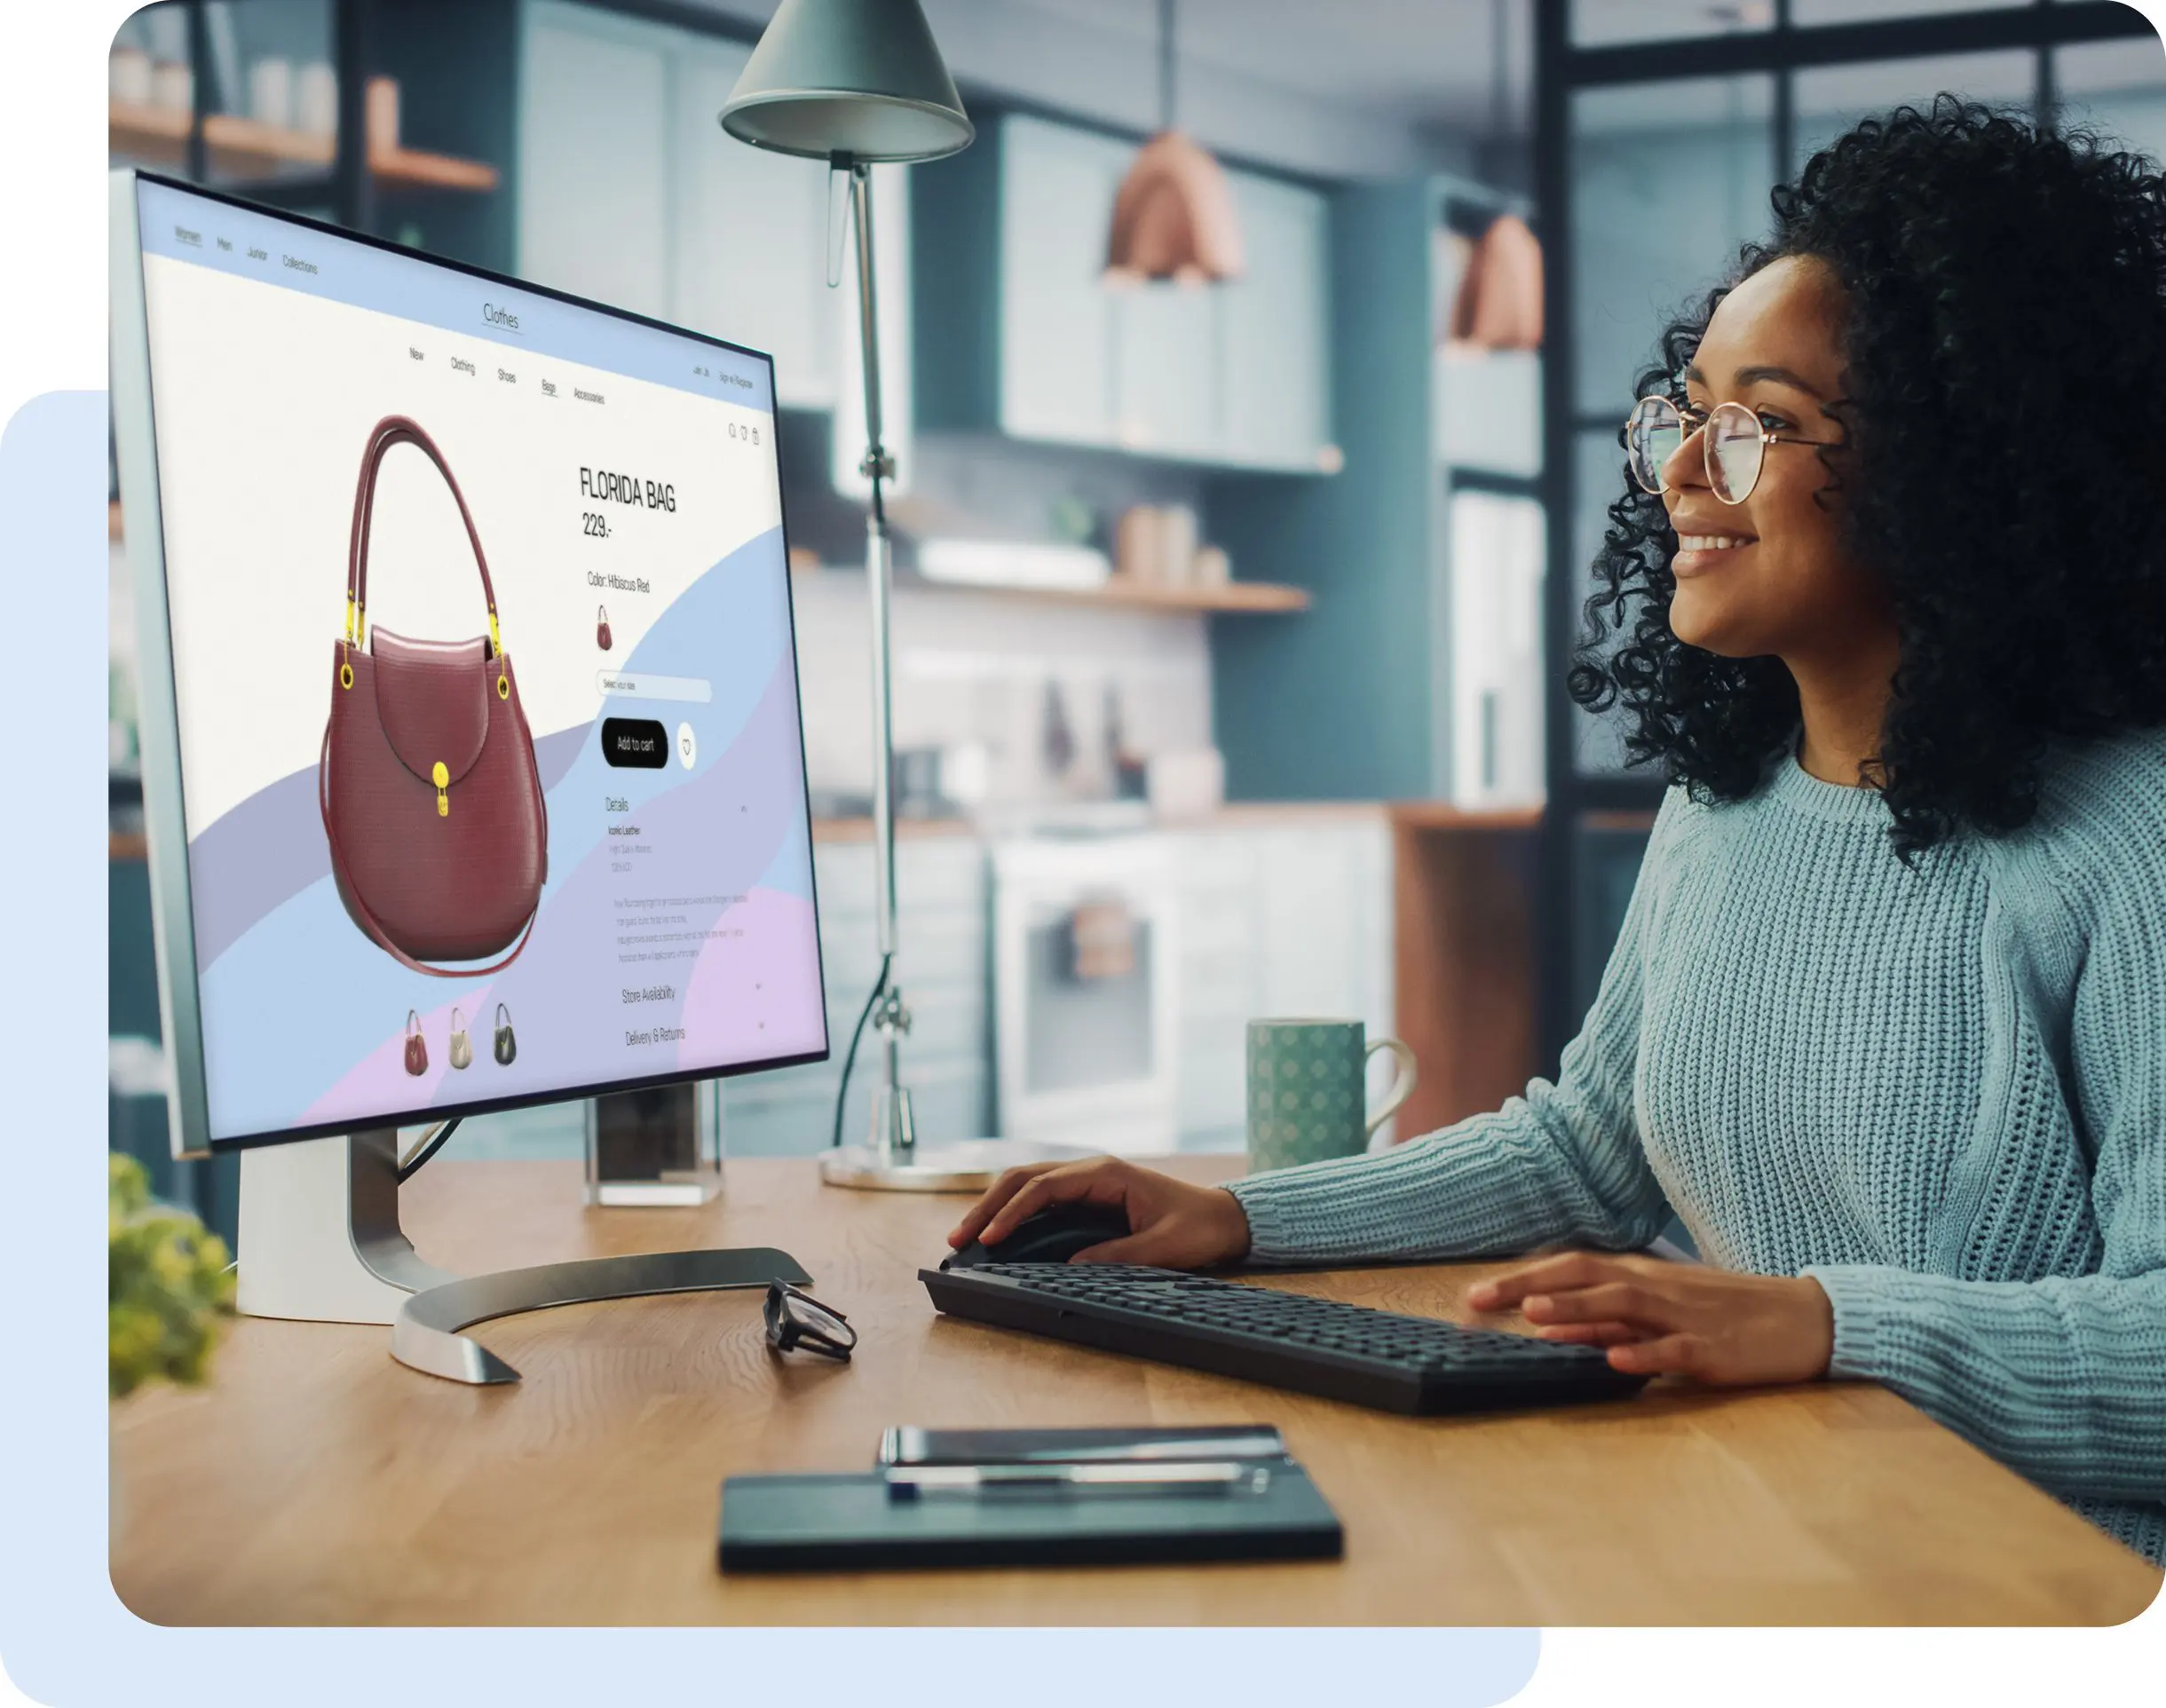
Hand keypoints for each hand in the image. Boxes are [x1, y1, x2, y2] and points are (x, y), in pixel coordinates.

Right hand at [947, 1157, 1252, 1269]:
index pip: (1045, 1186)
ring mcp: (1087, 1182)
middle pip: (1024, 1178)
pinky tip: (996, 1233)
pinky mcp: (1087, 1198)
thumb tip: (1069, 1266)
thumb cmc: (1197, 1228)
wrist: (1223, 1218)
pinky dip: (1014, 1213)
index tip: (990, 1238)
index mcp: (1106, 1174)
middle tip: (958, 1237)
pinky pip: (1042, 1199)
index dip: (1013, 1211)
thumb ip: (1116, 1256)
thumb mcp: (1162, 1247)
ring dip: (995, 1207)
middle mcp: (1091, 1171)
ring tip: (965, 1236)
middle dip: (988, 1205)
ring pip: (1027, 1185)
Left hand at [1466, 1251, 1833, 1385]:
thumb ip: (1604, 1321)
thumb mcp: (1657, 1313)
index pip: (1571, 1267)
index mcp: (1641, 1277)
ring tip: (1533, 1315)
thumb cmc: (1725, 1316)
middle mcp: (1656, 1288)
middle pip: (1585, 1276)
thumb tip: (1546, 1325)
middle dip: (1529, 1286)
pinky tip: (1616, 1359)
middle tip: (1479, 1300)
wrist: (1804, 1320)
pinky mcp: (1715, 1349)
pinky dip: (1645, 1352)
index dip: (1522, 1276)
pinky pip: (1675, 1349)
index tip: (1475, 1294)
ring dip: (1577, 1308)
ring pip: (1624, 1305)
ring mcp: (1685, 1316)